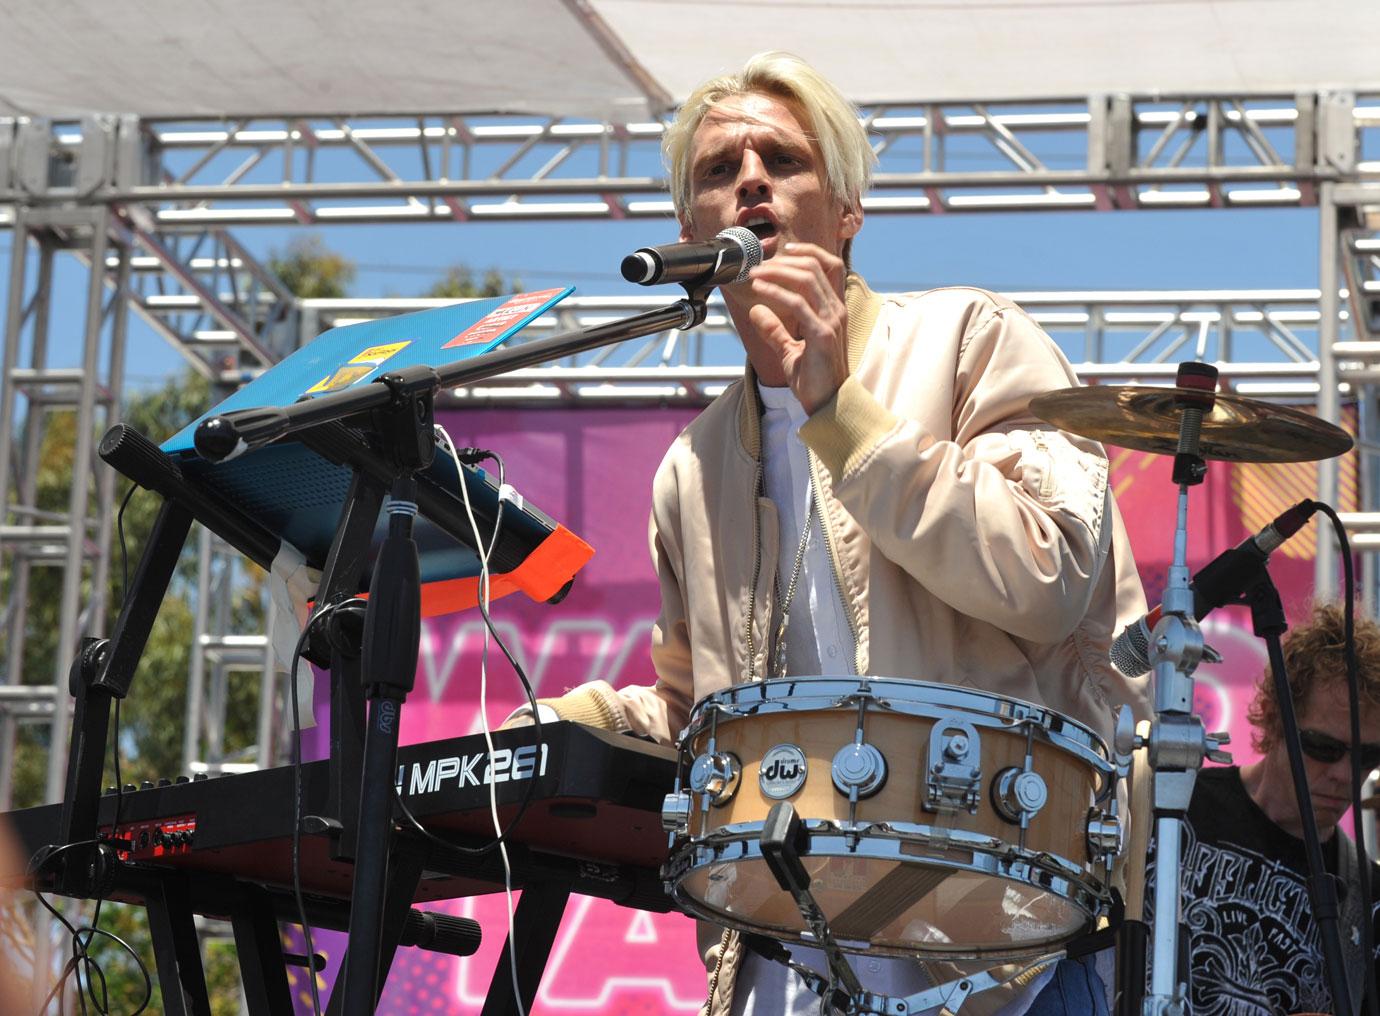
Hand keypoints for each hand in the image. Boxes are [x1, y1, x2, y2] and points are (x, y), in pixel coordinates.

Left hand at [745, 242, 849, 412]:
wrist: (828, 405)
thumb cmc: (814, 379)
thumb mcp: (790, 350)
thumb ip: (775, 330)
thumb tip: (757, 311)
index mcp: (834, 309)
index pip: (828, 265)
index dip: (808, 252)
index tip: (784, 251)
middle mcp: (836, 310)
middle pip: (815, 266)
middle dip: (784, 260)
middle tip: (759, 266)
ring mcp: (832, 321)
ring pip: (807, 278)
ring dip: (777, 272)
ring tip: (755, 275)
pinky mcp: (822, 334)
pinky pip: (798, 304)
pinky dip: (776, 293)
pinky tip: (760, 292)